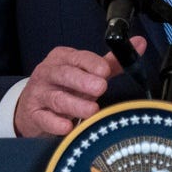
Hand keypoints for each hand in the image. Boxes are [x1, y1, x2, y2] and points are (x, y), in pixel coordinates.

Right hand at [14, 37, 146, 136]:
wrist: (32, 106)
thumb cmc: (65, 86)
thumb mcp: (85, 72)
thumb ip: (111, 62)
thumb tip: (139, 43)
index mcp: (62, 58)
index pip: (77, 57)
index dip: (91, 63)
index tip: (105, 71)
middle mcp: (48, 73)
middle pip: (65, 75)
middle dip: (83, 81)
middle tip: (100, 88)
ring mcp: (39, 94)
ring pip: (56, 98)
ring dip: (75, 105)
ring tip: (92, 111)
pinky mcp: (34, 114)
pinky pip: (44, 118)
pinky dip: (56, 123)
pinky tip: (68, 127)